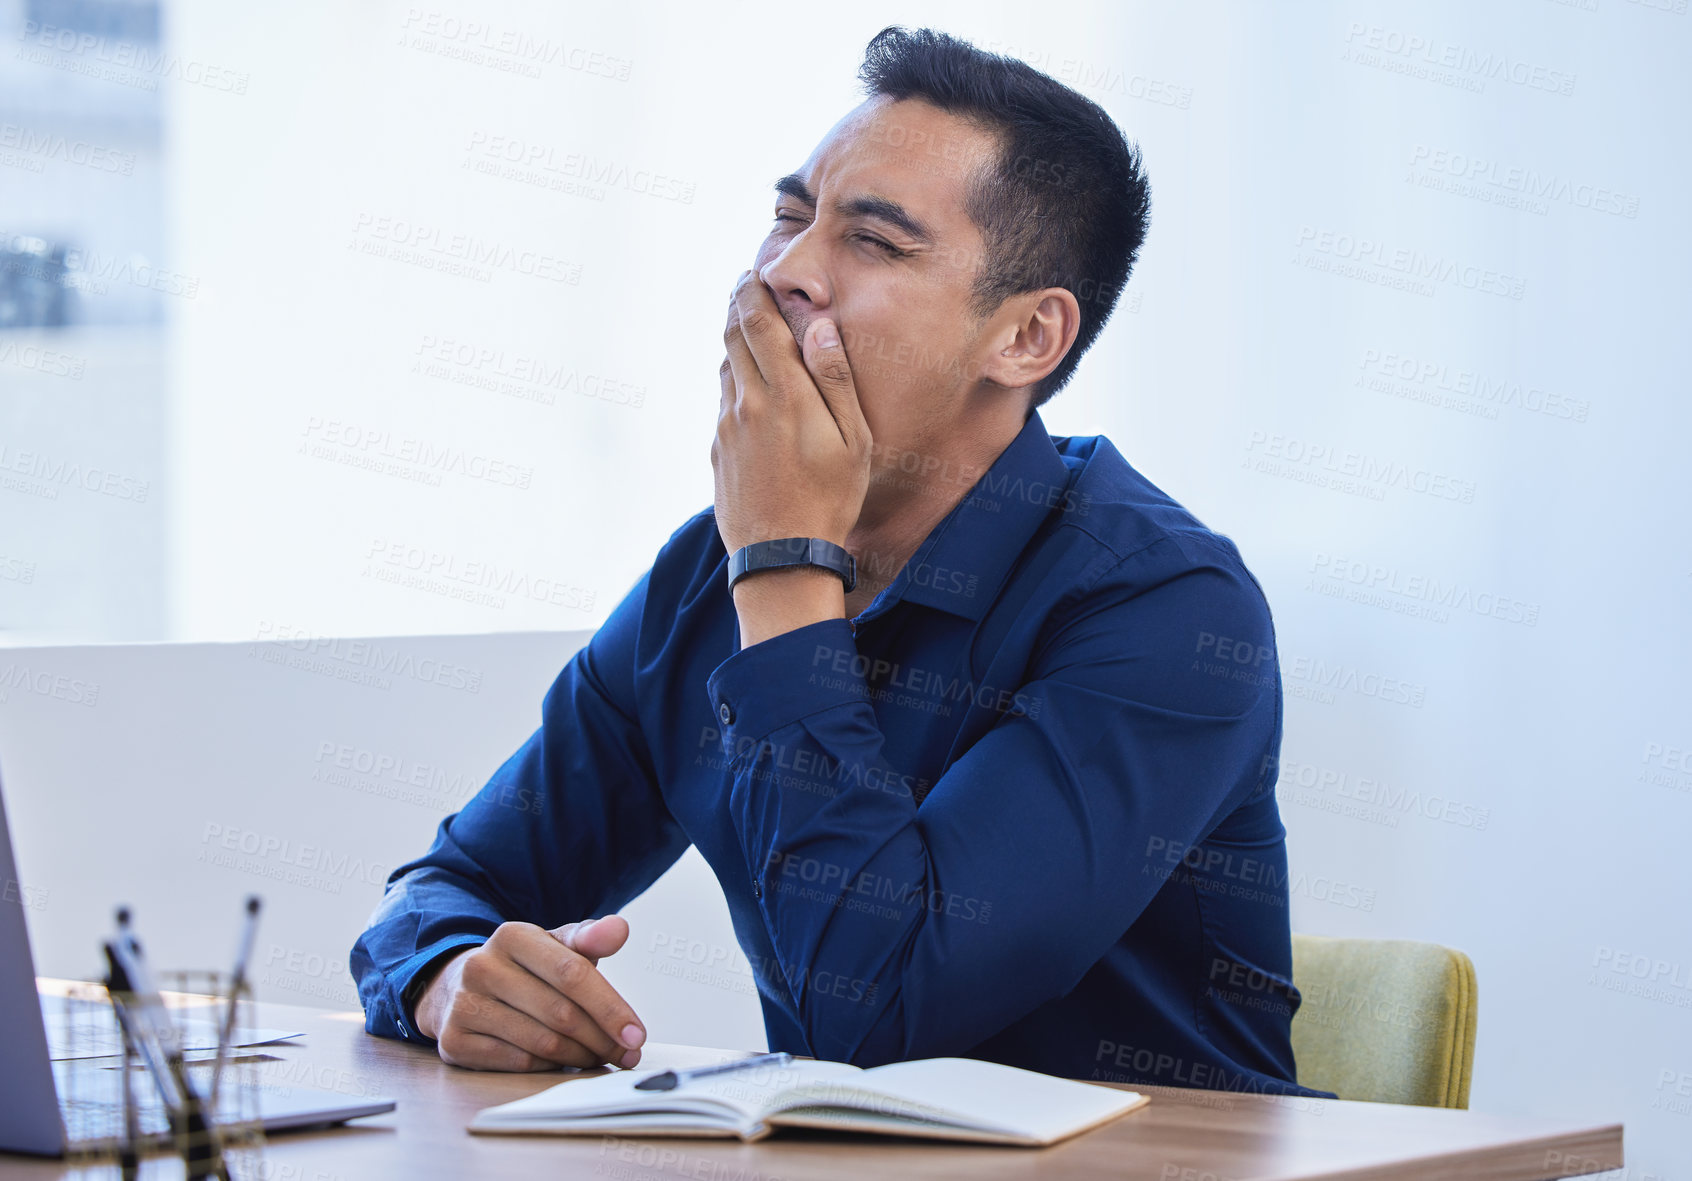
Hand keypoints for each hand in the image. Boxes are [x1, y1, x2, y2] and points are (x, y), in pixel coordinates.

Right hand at [412, 916, 646, 1071]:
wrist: (459, 988)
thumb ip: (589, 937)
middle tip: (626, 1053)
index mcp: (512, 935)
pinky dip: (549, 1066)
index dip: (610, 1007)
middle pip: (560, 1012)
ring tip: (600, 1057)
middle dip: (602, 1039)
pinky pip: (518, 1062)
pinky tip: (564, 1061)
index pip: (572, 973)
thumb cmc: (523, 969)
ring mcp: (463, 1004)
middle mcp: (482, 966)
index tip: (636, 1034)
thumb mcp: (554, 946)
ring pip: (542, 1042)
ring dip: (580, 1056)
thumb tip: (619, 929)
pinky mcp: (454, 1040)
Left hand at [712, 269, 872, 555]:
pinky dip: (733, 380)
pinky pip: (723, 402)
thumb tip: (819, 327)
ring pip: (725, 368)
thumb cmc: (829, 499)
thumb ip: (836, 379)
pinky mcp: (718, 451)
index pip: (757, 323)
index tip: (753, 273)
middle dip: (737, 306)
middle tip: (745, 286)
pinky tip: (748, 386)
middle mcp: (747, 403)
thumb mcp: (853, 441)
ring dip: (733, 341)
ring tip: (747, 328)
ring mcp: (726, 428)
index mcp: (784, 394)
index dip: (752, 292)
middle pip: (732, 337)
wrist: (781, 558)